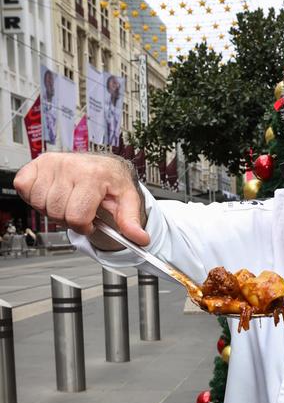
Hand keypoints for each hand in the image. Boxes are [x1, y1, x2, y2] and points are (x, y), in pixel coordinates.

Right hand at [13, 153, 148, 245]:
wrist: (103, 166)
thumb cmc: (112, 183)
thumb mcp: (127, 202)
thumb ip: (131, 222)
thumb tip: (140, 239)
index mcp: (94, 175)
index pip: (77, 216)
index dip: (84, 226)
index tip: (91, 221)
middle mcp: (71, 166)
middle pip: (57, 212)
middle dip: (69, 219)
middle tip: (79, 210)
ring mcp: (52, 163)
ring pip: (39, 203)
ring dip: (52, 209)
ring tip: (67, 202)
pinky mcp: (37, 163)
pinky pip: (24, 188)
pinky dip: (34, 197)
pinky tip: (51, 194)